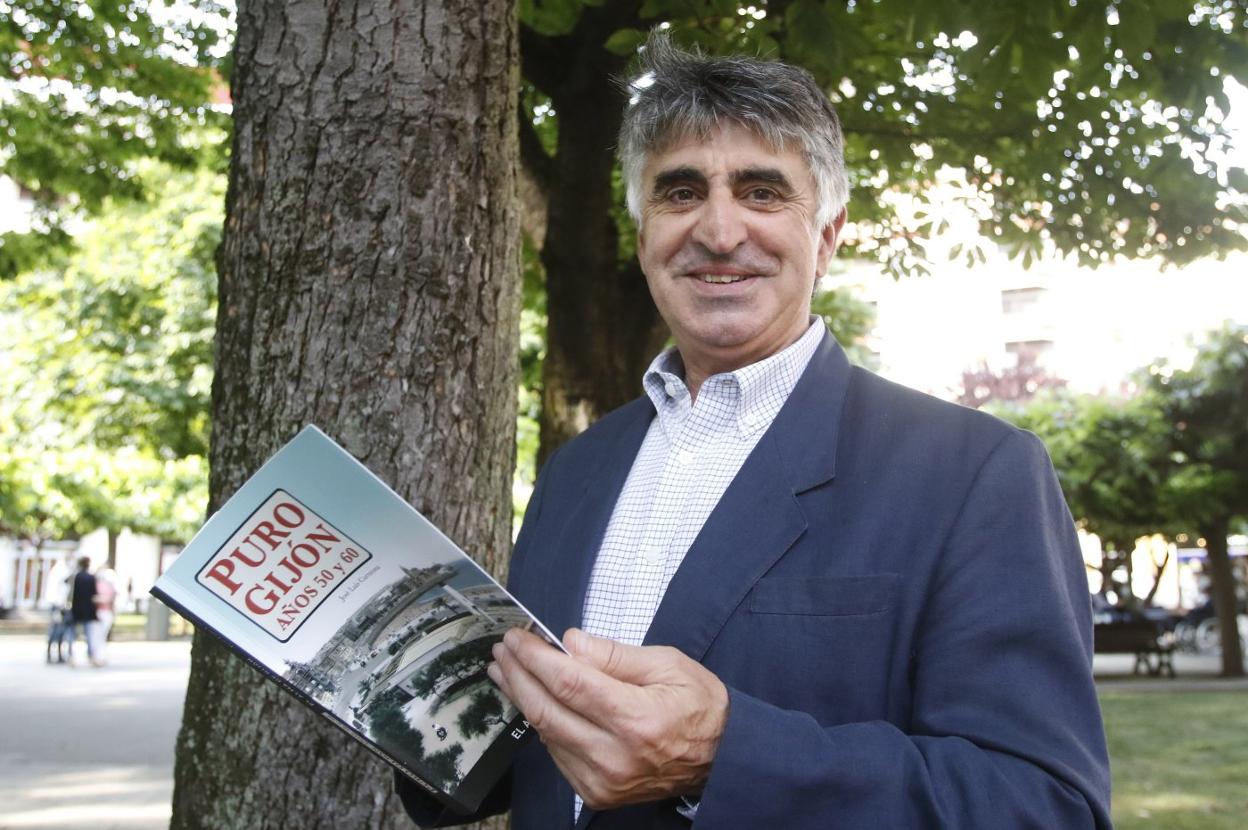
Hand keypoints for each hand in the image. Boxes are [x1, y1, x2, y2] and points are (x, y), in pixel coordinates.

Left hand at [488, 627, 728, 810]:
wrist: (722, 759)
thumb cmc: (699, 706)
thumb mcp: (667, 664)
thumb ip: (614, 655)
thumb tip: (569, 642)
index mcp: (636, 718)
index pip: (569, 682)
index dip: (535, 658)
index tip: (516, 638)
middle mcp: (615, 755)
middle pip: (546, 710)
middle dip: (517, 675)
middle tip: (502, 651)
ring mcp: (604, 780)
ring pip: (545, 734)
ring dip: (522, 699)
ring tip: (508, 671)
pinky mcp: (597, 793)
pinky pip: (557, 754)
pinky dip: (543, 725)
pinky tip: (537, 702)